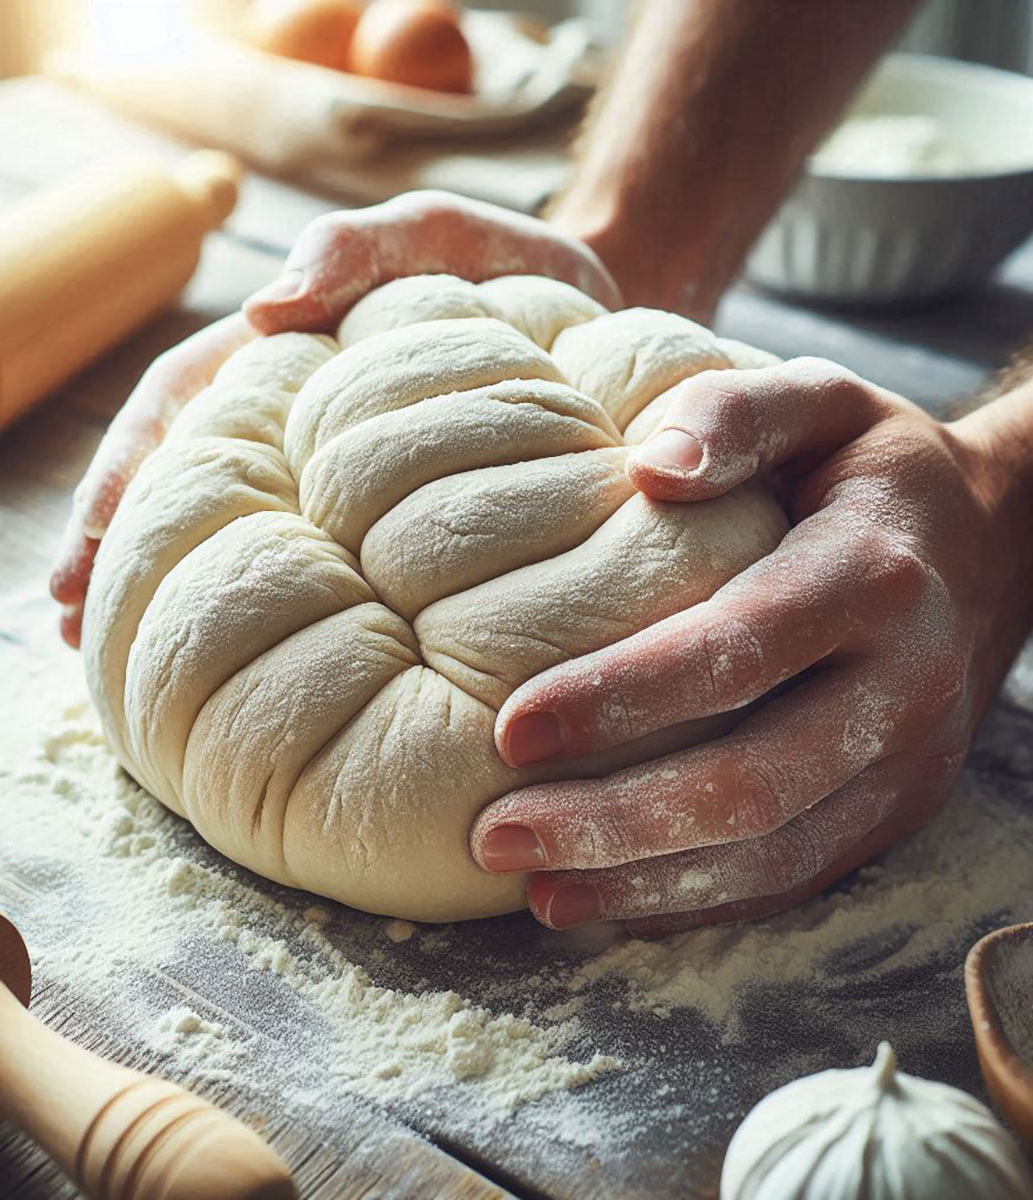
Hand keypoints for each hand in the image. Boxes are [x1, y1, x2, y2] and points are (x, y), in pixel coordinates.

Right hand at [51, 190, 617, 645]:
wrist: (590, 320)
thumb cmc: (507, 272)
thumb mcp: (439, 237)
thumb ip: (360, 249)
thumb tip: (264, 309)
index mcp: (283, 359)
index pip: (181, 411)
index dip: (127, 472)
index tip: (86, 542)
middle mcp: (293, 421)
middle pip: (184, 483)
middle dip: (121, 549)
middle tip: (70, 625)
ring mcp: (333, 471)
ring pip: (236, 529)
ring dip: (170, 585)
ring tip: (115, 661)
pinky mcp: (384, 517)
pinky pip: (316, 563)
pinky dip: (265, 603)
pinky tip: (235, 664)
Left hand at [470, 358, 1032, 933]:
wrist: (996, 545)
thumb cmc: (867, 468)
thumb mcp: (819, 400)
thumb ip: (735, 416)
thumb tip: (653, 469)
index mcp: (872, 575)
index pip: (737, 649)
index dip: (622, 697)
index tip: (509, 728)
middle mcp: (903, 683)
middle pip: (753, 781)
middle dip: (616, 822)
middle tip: (495, 838)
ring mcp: (908, 763)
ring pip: (776, 855)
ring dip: (648, 885)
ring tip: (538, 894)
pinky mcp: (897, 812)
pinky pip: (800, 879)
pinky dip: (703, 904)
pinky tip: (614, 904)